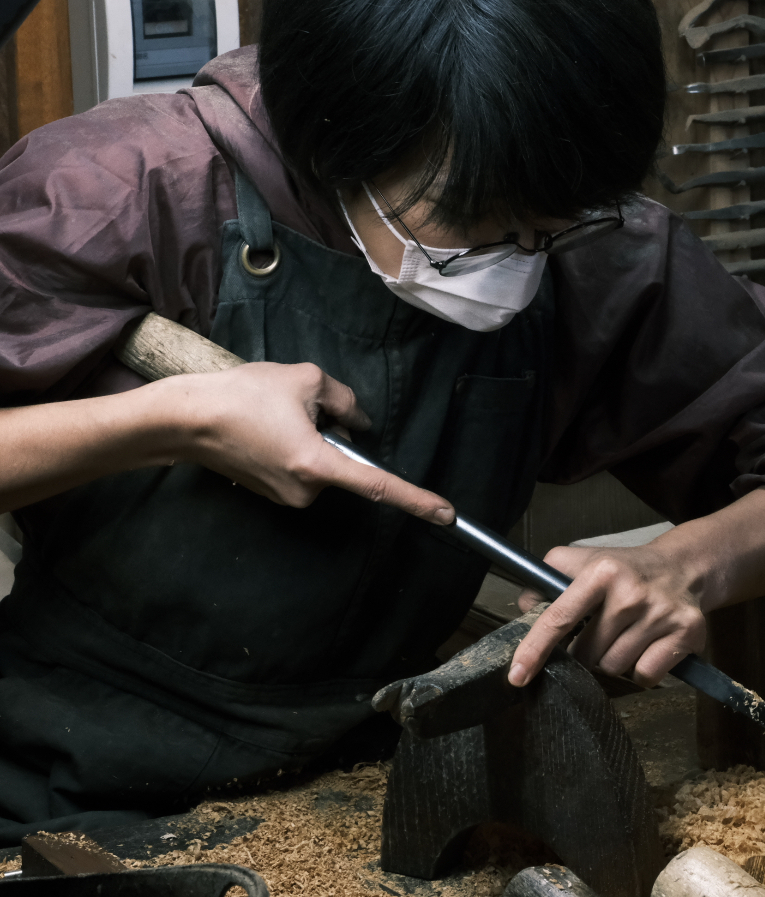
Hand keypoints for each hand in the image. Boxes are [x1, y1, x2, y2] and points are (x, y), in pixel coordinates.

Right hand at [166, 362, 454, 521]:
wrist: (185, 419)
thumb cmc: (243, 395)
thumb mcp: (304, 380)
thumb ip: (345, 400)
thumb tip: (359, 422)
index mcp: (318, 465)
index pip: (378, 486)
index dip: (417, 500)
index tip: (447, 516)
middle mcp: (305, 491)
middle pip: (345, 463)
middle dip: (335, 434)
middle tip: (299, 407)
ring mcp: (287, 497)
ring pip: (323, 465)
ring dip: (313, 440)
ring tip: (274, 416)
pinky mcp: (272, 494)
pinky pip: (303, 469)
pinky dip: (297, 449)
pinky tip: (267, 429)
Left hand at [507, 542, 707, 688]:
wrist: (683, 567)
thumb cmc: (624, 570)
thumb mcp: (583, 562)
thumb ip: (546, 581)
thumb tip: (524, 611)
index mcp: (601, 572)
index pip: (559, 618)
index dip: (534, 649)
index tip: (517, 676)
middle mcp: (631, 592)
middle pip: (586, 654)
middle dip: (584, 652)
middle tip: (599, 632)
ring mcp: (661, 613)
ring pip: (614, 668)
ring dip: (612, 661)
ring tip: (624, 637)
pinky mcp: (687, 632)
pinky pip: (644, 676)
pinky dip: (640, 671)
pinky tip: (646, 647)